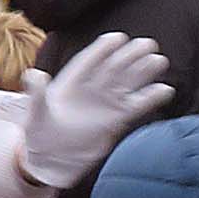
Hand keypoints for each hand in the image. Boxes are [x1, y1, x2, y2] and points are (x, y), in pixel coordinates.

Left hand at [18, 33, 172, 188]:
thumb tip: (34, 75)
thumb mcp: (35, 114)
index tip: (118, 38)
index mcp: (71, 81)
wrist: (52, 160)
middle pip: (113, 67)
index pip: (89, 60)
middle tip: (148, 44)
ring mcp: (106, 102)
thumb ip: (37, 94)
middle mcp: (92, 88)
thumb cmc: (39, 133)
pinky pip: (136, 105)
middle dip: (130, 56)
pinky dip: (150, 98)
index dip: (103, 49)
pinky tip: (165, 90)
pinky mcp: (116, 119)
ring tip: (159, 61)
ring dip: (143, 72)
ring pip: (128, 82)